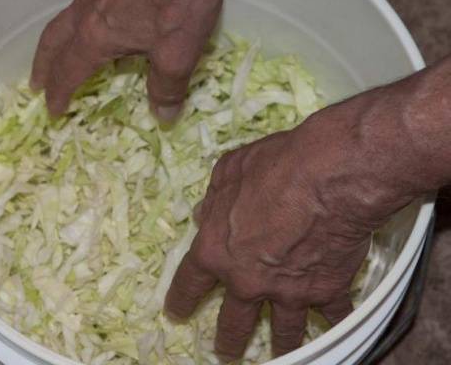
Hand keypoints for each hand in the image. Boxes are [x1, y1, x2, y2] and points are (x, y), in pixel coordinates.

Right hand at [30, 0, 223, 119]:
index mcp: (96, 35)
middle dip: (43, 66)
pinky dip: (78, 21)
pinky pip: (83, 2)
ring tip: (61, 55)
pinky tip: (98, 21)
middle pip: (52, 41)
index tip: (52, 111)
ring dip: (57, 42)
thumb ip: (168, 86)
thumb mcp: (179, 51)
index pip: (67, 72)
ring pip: (65, 18)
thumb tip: (164, 115)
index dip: (59, 94)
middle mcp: (87, 9)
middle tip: (37, 84)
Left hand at [165, 91, 416, 361]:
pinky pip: (333, 316)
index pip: (189, 282)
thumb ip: (213, 198)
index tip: (176, 311)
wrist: (327, 177)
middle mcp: (248, 280)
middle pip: (233, 320)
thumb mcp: (227, 171)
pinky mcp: (327, 290)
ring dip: (281, 346)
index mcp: (217, 250)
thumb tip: (202, 213)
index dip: (181, 298)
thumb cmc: (272, 167)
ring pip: (283, 331)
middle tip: (225, 352)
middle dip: (228, 339)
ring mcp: (288, 291)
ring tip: (280, 356)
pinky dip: (336, 322)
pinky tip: (337, 328)